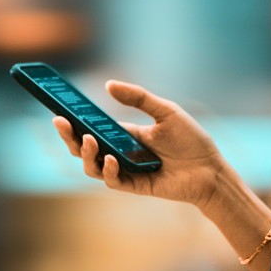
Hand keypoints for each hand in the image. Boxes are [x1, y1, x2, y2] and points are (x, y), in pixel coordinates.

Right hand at [52, 79, 231, 206]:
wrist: (211, 169)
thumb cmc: (191, 139)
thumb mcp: (166, 111)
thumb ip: (138, 98)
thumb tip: (108, 84)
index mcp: (125, 134)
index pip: (92, 127)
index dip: (74, 120)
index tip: (59, 107)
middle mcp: (121, 153)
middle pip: (85, 148)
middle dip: (69, 136)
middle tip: (61, 122)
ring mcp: (126, 170)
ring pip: (93, 166)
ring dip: (85, 154)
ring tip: (88, 140)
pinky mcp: (135, 186)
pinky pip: (113, 181)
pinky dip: (108, 170)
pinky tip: (112, 158)